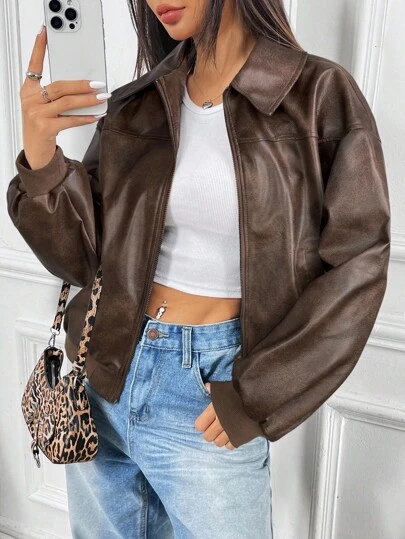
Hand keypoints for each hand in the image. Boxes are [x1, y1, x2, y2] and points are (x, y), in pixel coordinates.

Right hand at [21, 23, 108, 168]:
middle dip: (81, 84)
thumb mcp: (44, 109)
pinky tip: (96, 115)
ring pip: (66, 102)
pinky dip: (85, 117)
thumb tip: (84, 89)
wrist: (35, 154)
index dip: (39, 48)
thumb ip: (57, 97)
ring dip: (88, 100)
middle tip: (98, 83)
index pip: (33, 66)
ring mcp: (36, 114)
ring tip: (102, 97)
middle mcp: (30, 100)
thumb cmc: (42, 128)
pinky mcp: (45, 128)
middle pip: (59, 86)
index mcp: (28, 91)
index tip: (45, 33)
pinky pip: (70, 119)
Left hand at [194, 382, 235, 449]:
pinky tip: (233, 435)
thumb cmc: (240, 391)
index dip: (201, 424)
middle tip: (215, 428)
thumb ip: (215, 390)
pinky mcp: (240, 437)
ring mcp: (230, 431)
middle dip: (210, 433)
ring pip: (218, 443)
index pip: (199, 425)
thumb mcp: (225, 388)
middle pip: (208, 437)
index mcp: (214, 410)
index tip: (205, 421)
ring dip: (220, 438)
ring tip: (224, 432)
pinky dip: (230, 442)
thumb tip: (207, 386)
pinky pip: (230, 446)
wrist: (259, 399)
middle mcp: (220, 422)